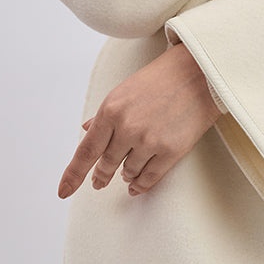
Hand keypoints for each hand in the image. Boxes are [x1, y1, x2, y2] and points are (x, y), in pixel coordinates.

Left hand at [57, 44, 220, 198]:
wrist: (199, 73)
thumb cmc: (160, 79)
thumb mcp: (124, 91)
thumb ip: (104, 115)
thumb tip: (86, 130)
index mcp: (111, 109)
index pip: (86, 151)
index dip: (73, 175)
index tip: (64, 191)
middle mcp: (127, 127)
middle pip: (107, 164)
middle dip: (102, 175)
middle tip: (100, 182)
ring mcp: (149, 140)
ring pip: (128, 172)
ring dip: (126, 175)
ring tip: (127, 173)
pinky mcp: (171, 150)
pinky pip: (150, 177)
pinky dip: (141, 185)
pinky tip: (137, 186)